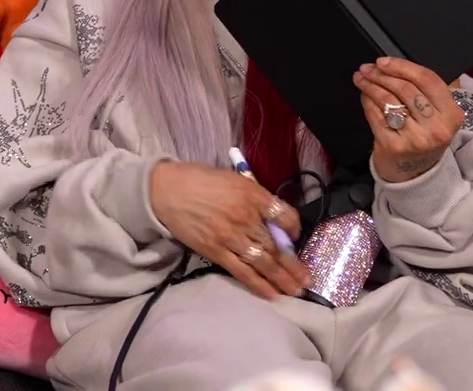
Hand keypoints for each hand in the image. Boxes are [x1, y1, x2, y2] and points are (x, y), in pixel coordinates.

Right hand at [148, 161, 306, 300]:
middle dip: (293, 264)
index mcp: (251, 194)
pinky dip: (257, 283)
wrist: (165, 191)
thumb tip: (272, 217)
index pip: (283, 214)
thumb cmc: (199, 180)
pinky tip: (271, 294)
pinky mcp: (215, 251)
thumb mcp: (233, 179)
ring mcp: (230, 236)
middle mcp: (245, 216)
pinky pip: (241, 271)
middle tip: (306, 278)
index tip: (295, 235)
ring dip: (281, 278)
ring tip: (295, 290)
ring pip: (263, 262)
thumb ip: (254, 196)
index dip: (294, 227)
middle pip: (276, 244)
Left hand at [355, 56, 464, 183]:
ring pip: (389, 101)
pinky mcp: (394, 147)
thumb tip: (394, 64)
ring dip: (370, 86)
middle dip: (382, 75)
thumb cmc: (425, 135)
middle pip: (406, 89)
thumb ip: (426, 90)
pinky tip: (364, 95)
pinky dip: (367, 102)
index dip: (403, 66)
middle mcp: (437, 127)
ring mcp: (416, 139)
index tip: (383, 61)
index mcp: (452, 114)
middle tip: (366, 68)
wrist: (417, 173)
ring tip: (361, 78)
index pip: (428, 80)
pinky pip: (376, 116)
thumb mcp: (438, 115)